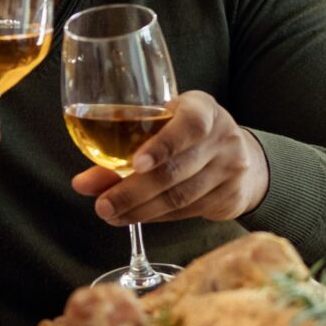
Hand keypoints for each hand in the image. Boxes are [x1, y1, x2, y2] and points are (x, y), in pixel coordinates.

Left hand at [69, 91, 269, 226]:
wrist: (242, 157)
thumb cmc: (187, 137)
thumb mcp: (163, 127)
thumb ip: (123, 149)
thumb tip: (82, 184)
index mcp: (203, 109)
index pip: (190, 124)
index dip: (163, 145)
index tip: (135, 163)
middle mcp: (222, 137)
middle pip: (176, 170)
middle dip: (133, 191)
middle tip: (104, 205)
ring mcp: (230, 169)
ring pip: (180, 197)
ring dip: (141, 210)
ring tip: (113, 215)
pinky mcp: (230, 198)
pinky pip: (187, 212)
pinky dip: (157, 216)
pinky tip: (137, 216)